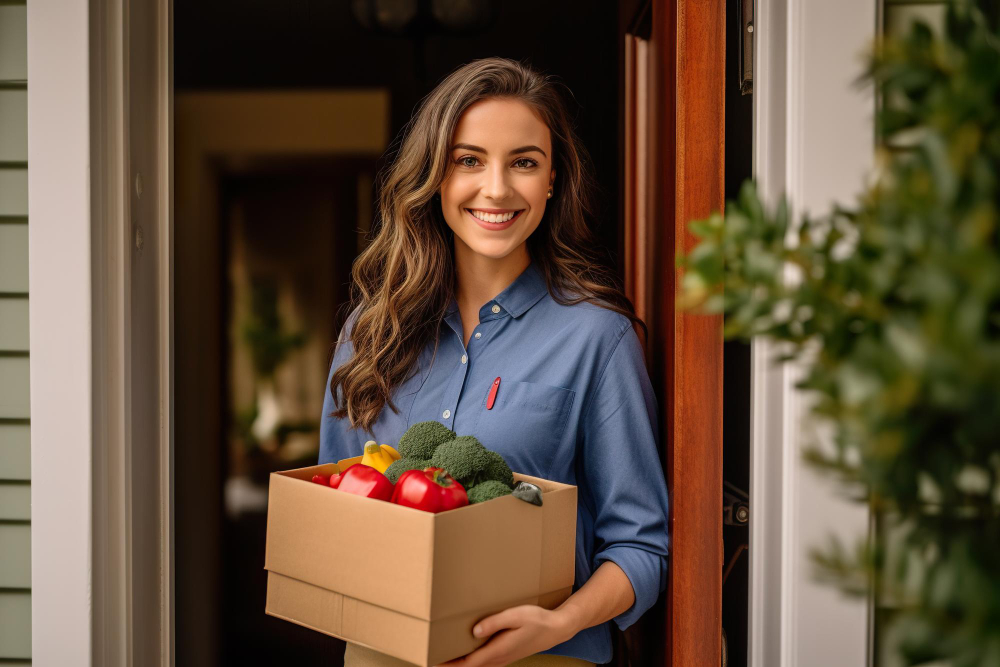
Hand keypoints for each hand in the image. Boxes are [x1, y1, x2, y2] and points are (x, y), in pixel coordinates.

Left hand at [435, 604, 574, 666]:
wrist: (556, 629)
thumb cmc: (537, 620)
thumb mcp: (516, 615)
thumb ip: (495, 622)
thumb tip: (474, 630)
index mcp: (497, 651)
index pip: (467, 663)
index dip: (448, 664)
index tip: (432, 661)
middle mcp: (498, 658)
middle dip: (450, 664)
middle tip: (431, 656)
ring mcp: (502, 658)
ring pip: (476, 665)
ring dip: (460, 662)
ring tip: (443, 654)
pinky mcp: (505, 654)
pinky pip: (483, 661)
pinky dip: (470, 660)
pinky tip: (465, 650)